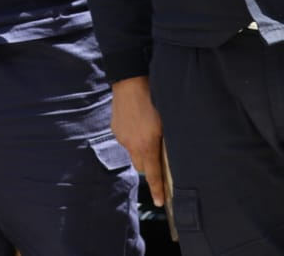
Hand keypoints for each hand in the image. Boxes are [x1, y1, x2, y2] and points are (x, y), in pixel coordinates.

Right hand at [110, 77, 166, 206]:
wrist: (130, 80)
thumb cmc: (153, 98)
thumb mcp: (166, 121)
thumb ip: (165, 141)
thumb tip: (169, 154)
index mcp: (147, 145)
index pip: (153, 175)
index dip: (157, 190)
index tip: (161, 202)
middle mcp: (132, 145)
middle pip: (141, 166)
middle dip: (148, 165)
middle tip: (157, 155)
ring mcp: (122, 137)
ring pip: (133, 152)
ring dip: (140, 148)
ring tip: (147, 131)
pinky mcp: (115, 129)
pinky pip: (125, 139)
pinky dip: (132, 137)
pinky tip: (137, 122)